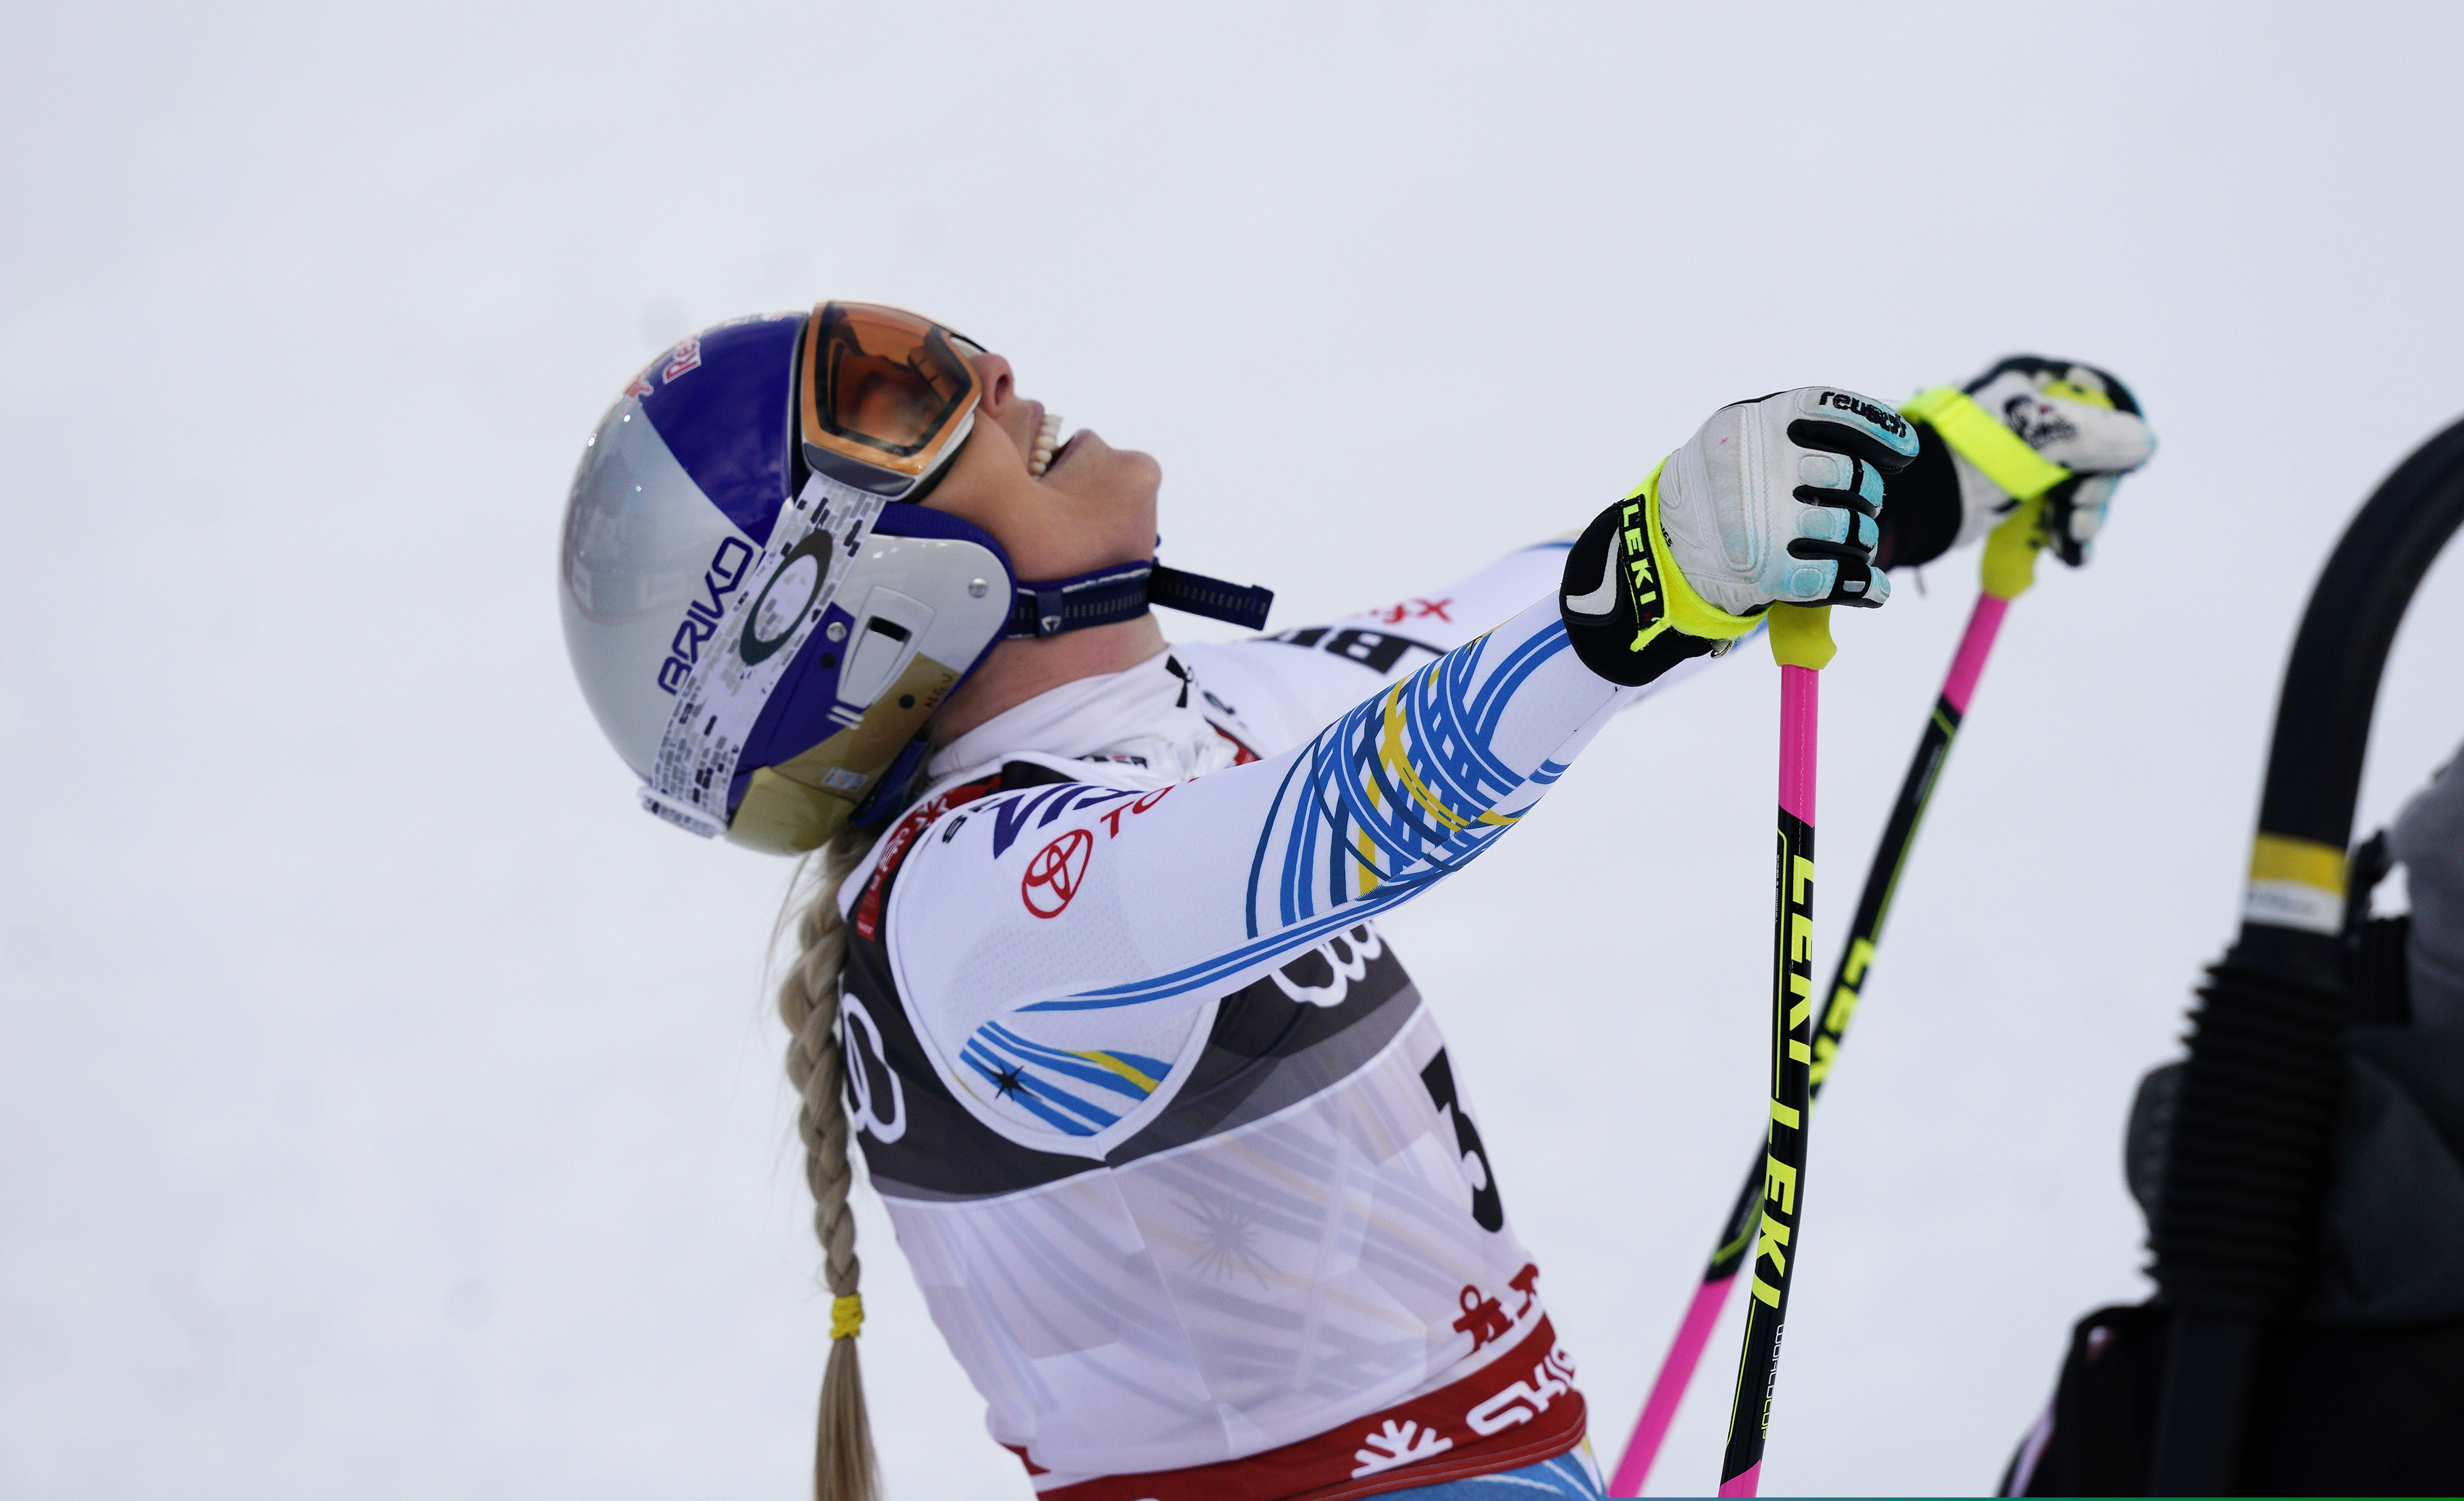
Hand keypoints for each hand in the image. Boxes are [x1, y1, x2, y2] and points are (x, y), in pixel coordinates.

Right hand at [1560, 387, 1916, 685]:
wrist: (1660, 551)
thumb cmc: (1718, 490)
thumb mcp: (1739, 437)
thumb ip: (1801, 428)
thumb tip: (1895, 441)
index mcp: (1752, 425)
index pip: (1834, 410)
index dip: (1879, 428)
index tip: (1902, 451)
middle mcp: (1760, 468)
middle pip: (1854, 476)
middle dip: (1864, 496)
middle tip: (1852, 506)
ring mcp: (1767, 522)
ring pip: (1855, 529)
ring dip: (1861, 542)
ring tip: (1845, 545)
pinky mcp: (1773, 572)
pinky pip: (1844, 578)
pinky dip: (1867, 587)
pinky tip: (1871, 589)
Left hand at [1891, 357, 2155, 568]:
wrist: (1911, 506)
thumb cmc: (1968, 459)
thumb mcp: (2040, 438)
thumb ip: (2095, 435)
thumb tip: (2144, 440)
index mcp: (2030, 384)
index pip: (2099, 396)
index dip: (2117, 430)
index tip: (2119, 464)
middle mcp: (2029, 414)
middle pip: (2097, 443)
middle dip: (2097, 484)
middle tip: (2080, 513)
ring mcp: (2021, 454)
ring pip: (2079, 481)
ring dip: (2084, 513)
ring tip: (2069, 539)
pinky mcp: (2012, 490)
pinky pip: (2056, 506)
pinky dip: (2067, 531)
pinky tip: (2069, 553)